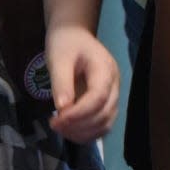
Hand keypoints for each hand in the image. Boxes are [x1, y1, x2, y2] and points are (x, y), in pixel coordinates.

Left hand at [46, 25, 120, 142]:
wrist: (73, 35)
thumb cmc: (65, 43)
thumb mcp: (58, 58)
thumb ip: (61, 83)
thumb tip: (62, 109)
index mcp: (105, 69)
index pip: (99, 97)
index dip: (79, 113)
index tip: (58, 120)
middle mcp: (114, 84)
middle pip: (105, 113)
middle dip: (79, 125)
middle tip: (54, 125)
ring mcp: (112, 95)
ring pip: (106, 123)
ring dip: (83, 132)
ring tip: (59, 129)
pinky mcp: (105, 104)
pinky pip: (101, 125)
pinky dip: (86, 133)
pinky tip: (68, 131)